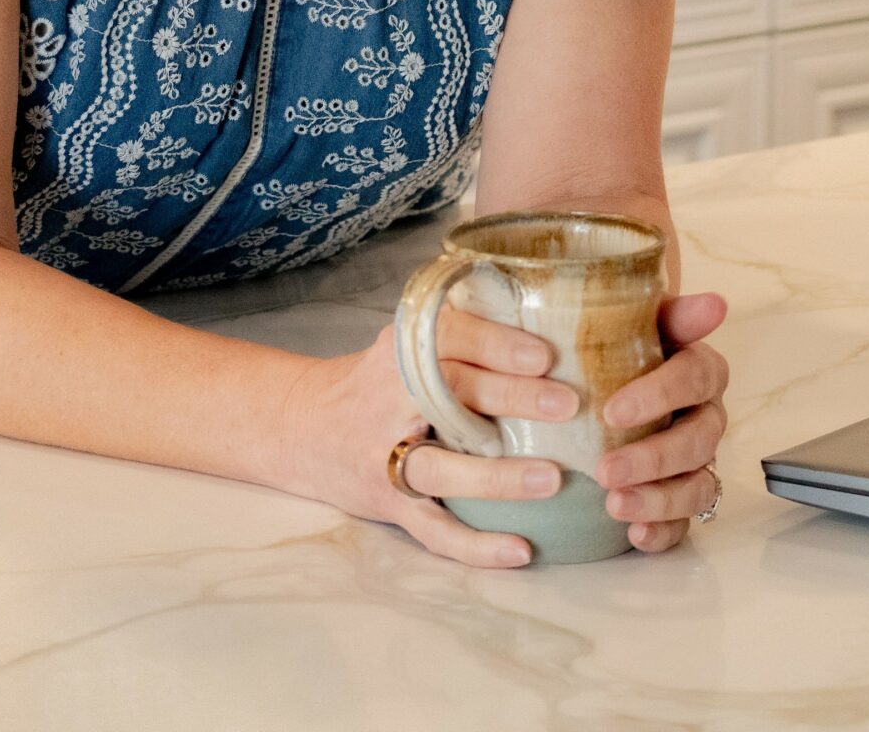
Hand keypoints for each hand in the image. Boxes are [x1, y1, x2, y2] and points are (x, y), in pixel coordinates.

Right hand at [281, 308, 583, 569]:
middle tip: (567, 404)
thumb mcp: (403, 345)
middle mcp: (387, 400)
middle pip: (450, 396)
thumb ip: (458, 335)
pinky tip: (521, 549)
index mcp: (398, 352)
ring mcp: (384, 458)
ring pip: (441, 471)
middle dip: (510, 398)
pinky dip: (476, 546)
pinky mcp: (388, 504)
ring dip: (497, 477)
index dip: (494, 344)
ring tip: (551, 479)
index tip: (543, 355)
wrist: (301, 428)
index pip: (446, 337)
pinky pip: (434, 531)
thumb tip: (546, 317)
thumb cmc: (375, 382)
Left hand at [593, 290, 729, 552]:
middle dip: (654, 458)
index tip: (611, 411)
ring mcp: (698, 460)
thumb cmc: (620, 344)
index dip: (658, 395)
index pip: (694, 378)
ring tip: (615, 507)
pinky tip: (634, 536)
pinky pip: (686, 522)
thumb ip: (672, 311)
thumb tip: (715, 302)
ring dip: (659, 500)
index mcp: (700, 369)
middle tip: (605, 471)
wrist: (606, 373)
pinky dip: (664, 532)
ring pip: (698, 486)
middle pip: (698, 441)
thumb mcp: (634, 320)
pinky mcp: (681, 496)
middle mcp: (706, 416)